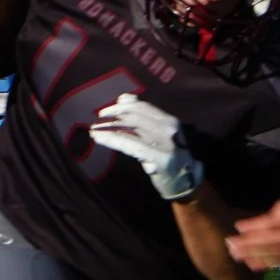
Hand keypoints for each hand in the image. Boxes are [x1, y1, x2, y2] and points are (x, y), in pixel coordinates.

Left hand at [88, 92, 204, 199]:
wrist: (186, 182)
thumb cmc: (169, 156)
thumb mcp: (159, 135)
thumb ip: (143, 117)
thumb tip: (124, 98)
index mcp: (169, 121)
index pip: (141, 108)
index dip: (121, 107)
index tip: (104, 112)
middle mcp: (169, 129)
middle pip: (135, 116)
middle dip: (113, 117)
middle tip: (96, 123)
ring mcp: (166, 144)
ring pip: (131, 129)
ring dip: (108, 129)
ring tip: (94, 131)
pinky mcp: (160, 159)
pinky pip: (131, 145)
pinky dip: (112, 139)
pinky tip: (99, 138)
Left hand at [225, 196, 279, 269]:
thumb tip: (264, 218)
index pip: (271, 224)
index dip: (253, 226)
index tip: (237, 227)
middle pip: (268, 242)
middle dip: (247, 244)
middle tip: (229, 245)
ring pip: (272, 255)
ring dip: (252, 255)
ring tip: (235, 255)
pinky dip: (265, 264)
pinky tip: (251, 263)